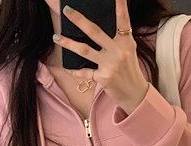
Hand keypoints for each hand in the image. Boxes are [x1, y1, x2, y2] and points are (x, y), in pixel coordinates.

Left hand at [53, 0, 149, 114]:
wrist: (134, 93)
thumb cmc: (129, 70)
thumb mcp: (128, 51)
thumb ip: (117, 39)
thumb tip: (96, 28)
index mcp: (126, 42)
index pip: (123, 21)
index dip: (120, 6)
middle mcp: (118, 51)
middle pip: (95, 32)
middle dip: (79, 20)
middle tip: (67, 10)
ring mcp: (110, 64)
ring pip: (84, 50)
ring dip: (68, 43)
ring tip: (56, 37)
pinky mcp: (103, 77)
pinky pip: (85, 72)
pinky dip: (77, 72)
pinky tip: (69, 69)